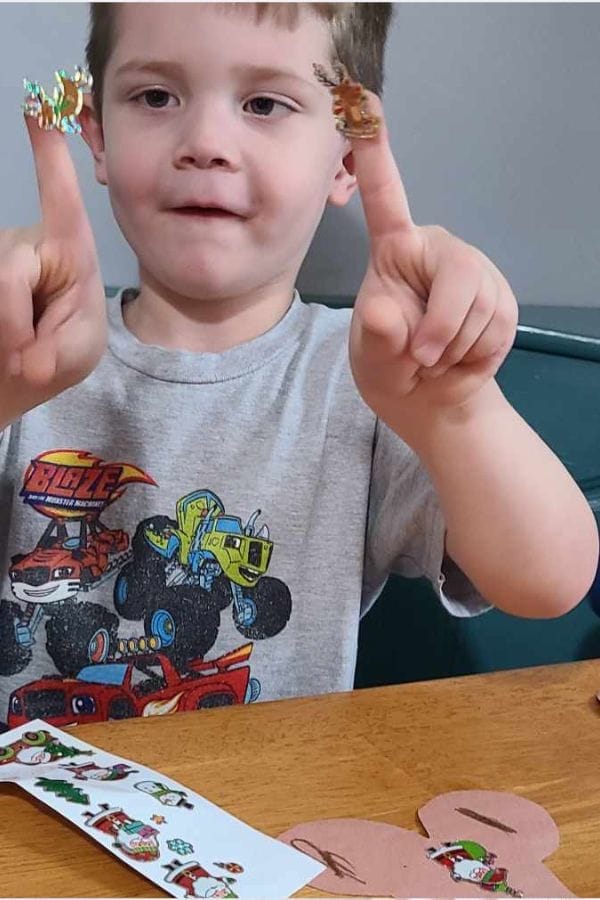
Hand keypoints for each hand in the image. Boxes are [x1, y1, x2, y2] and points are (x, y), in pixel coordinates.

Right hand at [0, 113, 105, 418]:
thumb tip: (27, 364)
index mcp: (66, 248)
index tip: (39, 105)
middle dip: (16, 321)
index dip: (49, 152)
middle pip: (9, 271)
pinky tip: (5, 347)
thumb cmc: (62, 348)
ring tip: (19, 352)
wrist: (30, 374)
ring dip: (6, 332)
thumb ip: (57, 350)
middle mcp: (24, 242)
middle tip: (29, 360)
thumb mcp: (76, 350)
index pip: (59, 195)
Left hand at [346, 90, 518, 436]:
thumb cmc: (390, 368)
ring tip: (435, 358)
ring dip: (456, 347)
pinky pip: (498, 326)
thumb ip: (378, 338)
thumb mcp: (372, 361)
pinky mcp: (501, 298)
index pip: (385, 198)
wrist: (430, 399)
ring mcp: (474, 272)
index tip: (363, 102)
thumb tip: (387, 312)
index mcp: (394, 251)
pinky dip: (476, 354)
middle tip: (421, 359)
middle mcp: (437, 251)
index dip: (375, 153)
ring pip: (482, 306)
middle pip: (459, 272)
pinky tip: (460, 358)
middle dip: (443, 326)